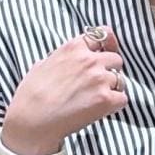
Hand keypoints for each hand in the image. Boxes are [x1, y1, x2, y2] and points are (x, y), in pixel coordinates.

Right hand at [1, 25, 128, 154]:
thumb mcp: (43, 64)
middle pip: (116, 59)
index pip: (103, 35)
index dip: (108, 44)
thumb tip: (67, 62)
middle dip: (110, 70)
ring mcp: (99, 79)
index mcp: (74, 47)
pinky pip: (122, 99)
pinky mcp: (105, 99)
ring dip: (112, 89)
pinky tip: (101, 110)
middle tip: (98, 84)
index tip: (108, 51)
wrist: (33, 119)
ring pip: (120, 80)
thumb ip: (62, 58)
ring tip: (96, 100)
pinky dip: (115, 105)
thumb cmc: (32, 95)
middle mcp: (89, 60)